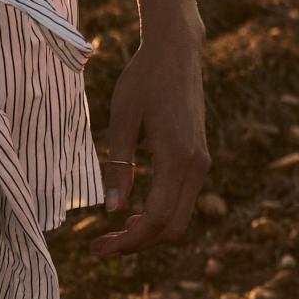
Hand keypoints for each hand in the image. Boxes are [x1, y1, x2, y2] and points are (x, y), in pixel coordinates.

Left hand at [85, 30, 210, 257]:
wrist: (176, 50)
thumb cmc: (142, 79)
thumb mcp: (122, 121)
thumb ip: (119, 166)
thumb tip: (113, 210)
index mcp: (178, 157)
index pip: (156, 219)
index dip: (128, 241)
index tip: (98, 248)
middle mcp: (196, 165)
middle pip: (172, 227)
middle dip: (137, 244)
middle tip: (100, 248)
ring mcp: (201, 163)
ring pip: (179, 217)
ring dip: (148, 232)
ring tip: (113, 235)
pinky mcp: (198, 158)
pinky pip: (182, 200)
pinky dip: (159, 215)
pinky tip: (133, 215)